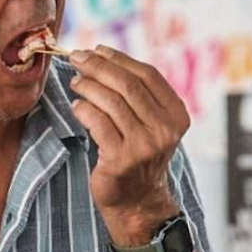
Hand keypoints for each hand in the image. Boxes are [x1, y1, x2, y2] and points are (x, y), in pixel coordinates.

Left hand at [69, 46, 189, 244]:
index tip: (97, 49)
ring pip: (110, 102)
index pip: (147, 75)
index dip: (119, 58)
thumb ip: (138, 95)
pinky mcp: (121, 159)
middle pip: (127, 85)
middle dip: (98, 67)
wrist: (137, 202)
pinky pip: (97, 123)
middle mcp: (165, 129)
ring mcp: (144, 146)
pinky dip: (83, 109)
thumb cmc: (138, 155)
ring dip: (87, 86)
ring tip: (75, 82)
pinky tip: (77, 106)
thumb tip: (100, 56)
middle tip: (77, 58)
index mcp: (176, 115)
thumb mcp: (150, 123)